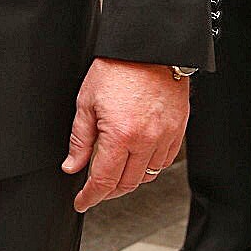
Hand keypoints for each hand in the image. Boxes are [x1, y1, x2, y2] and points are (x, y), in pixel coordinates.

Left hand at [62, 58, 189, 212]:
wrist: (149, 48)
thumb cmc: (118, 68)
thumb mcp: (86, 103)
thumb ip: (79, 140)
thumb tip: (72, 165)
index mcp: (120, 135)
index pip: (104, 180)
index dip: (90, 196)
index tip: (82, 202)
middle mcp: (146, 140)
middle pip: (127, 183)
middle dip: (108, 192)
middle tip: (95, 191)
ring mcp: (166, 136)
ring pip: (147, 176)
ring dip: (129, 181)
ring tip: (115, 176)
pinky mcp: (178, 130)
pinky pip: (165, 161)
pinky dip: (150, 168)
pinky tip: (138, 162)